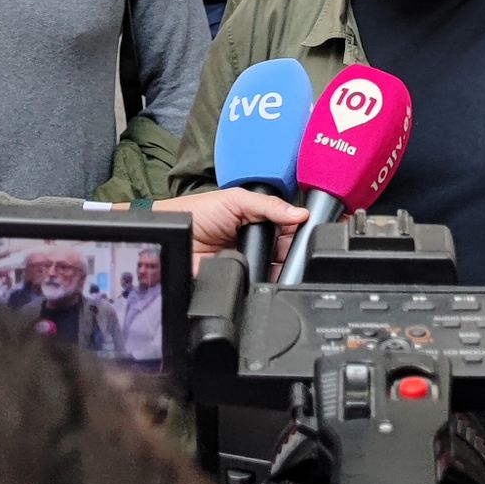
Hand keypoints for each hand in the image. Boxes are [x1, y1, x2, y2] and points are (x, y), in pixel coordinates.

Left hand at [153, 188, 308, 273]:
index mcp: (259, 219)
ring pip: (276, 269)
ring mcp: (249, 261)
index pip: (288, 226)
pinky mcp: (239, 279)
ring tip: (280, 262)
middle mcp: (256, 241)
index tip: (310, 231)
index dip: (300, 229)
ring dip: (281, 266)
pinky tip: (267, 275)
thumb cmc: (199, 212)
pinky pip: (258, 283)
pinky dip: (265, 281)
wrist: (174, 237)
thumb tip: (300, 214)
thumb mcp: (236, 200)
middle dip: (293, 250)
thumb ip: (269, 206)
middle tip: (295, 248)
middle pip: (286, 249)